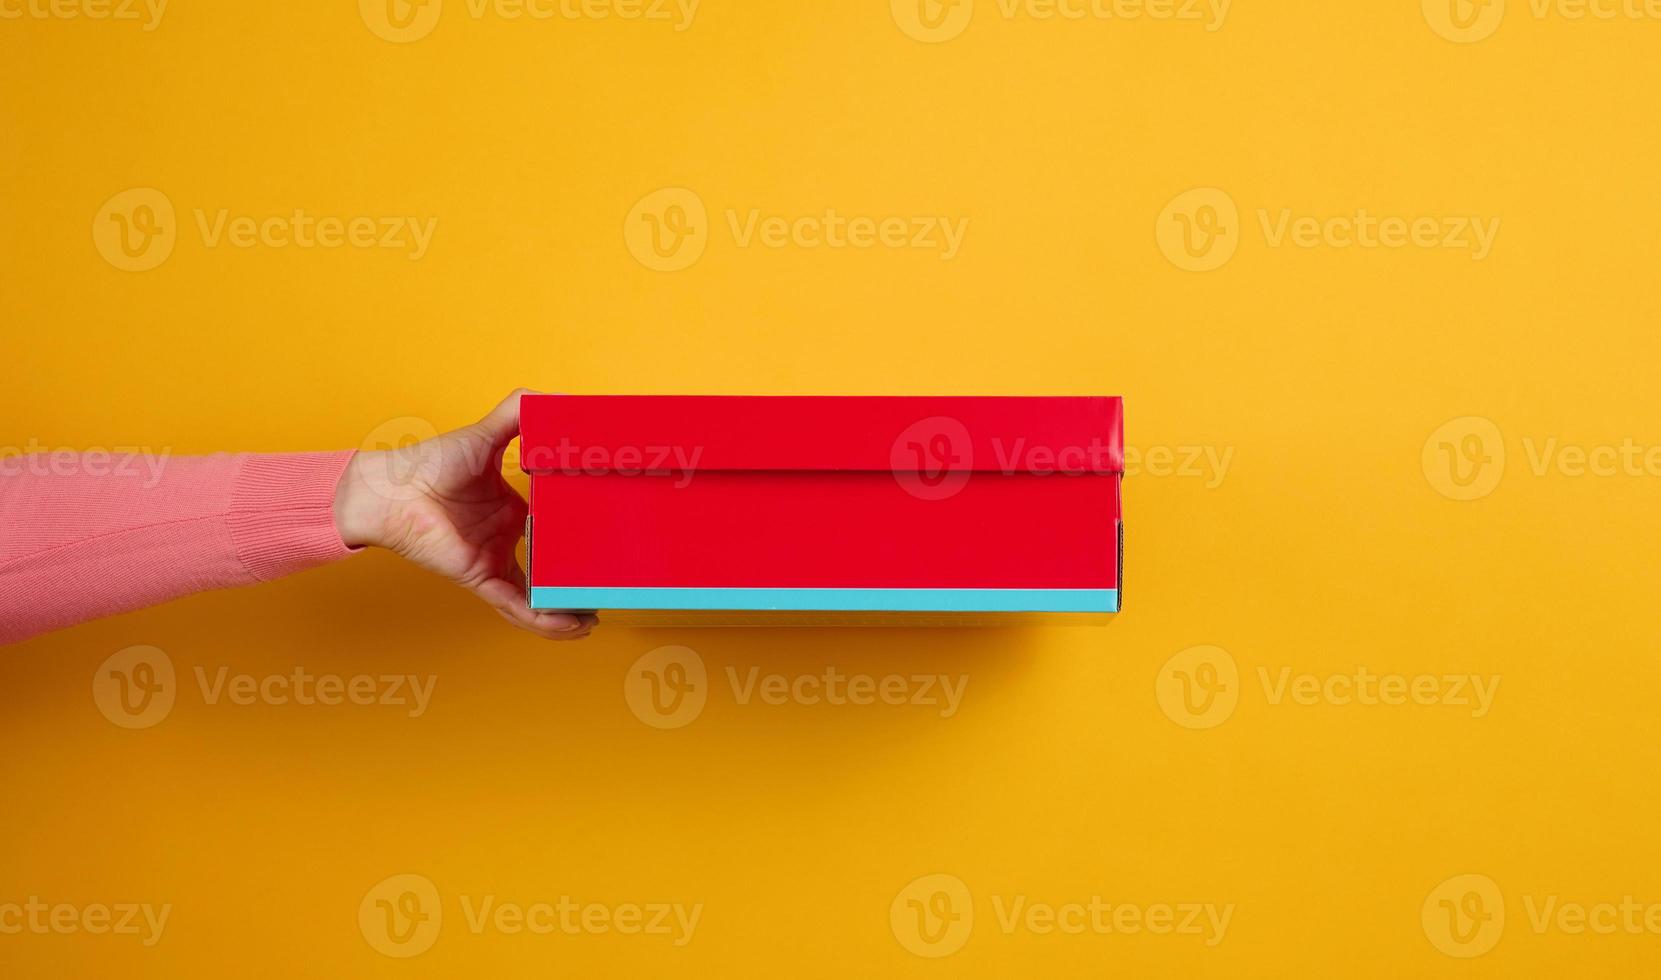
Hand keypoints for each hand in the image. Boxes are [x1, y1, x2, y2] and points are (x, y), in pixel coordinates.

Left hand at [333, 389, 596, 639]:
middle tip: (614, 582)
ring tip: (597, 616)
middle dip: (578, 579)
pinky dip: (544, 620)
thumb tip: (550, 398)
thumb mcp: (485, 435)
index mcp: (511, 511)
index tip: (612, 532)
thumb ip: (516, 414)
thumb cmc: (430, 463)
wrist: (392, 489)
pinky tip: (572, 625)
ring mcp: (494, 561)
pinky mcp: (481, 578)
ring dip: (567, 610)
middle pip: (551, 566)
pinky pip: (518, 607)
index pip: (554, 527)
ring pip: (538, 596)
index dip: (580, 533)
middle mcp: (505, 540)